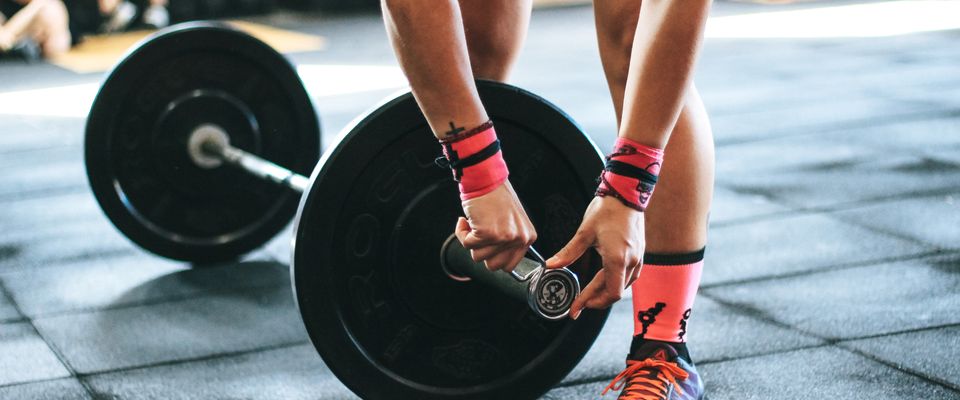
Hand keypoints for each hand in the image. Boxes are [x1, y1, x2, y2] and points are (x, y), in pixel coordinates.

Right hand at [454, 181, 536, 271]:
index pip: (509, 266)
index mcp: (528, 237)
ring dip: (471, 241)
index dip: (494, 257)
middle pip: (493, 266)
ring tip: (476, 222)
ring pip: (477, 256)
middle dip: (482, 251)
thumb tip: (497, 261)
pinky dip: (462, 233)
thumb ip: (510, 241)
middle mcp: (518, 239)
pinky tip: (466, 220)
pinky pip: (466, 244)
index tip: (488, 245)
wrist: (485, 178)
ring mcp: (503, 237)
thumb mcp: (512, 221)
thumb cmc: (496, 196)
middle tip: (481, 234)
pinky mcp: (487, 233)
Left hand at [546, 196, 644, 318]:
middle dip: (596, 300)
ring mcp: (638, 258)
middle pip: (615, 293)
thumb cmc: (607, 209)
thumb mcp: (585, 232)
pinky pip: (630, 276)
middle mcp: (631, 262)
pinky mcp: (640, 253)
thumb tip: (551, 265)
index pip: (607, 293)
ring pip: (624, 286)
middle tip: (579, 304)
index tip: (576, 308)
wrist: (627, 193)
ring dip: (606, 293)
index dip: (590, 303)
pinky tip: (606, 281)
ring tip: (590, 294)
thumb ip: (568, 252)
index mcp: (617, 259)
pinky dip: (617, 283)